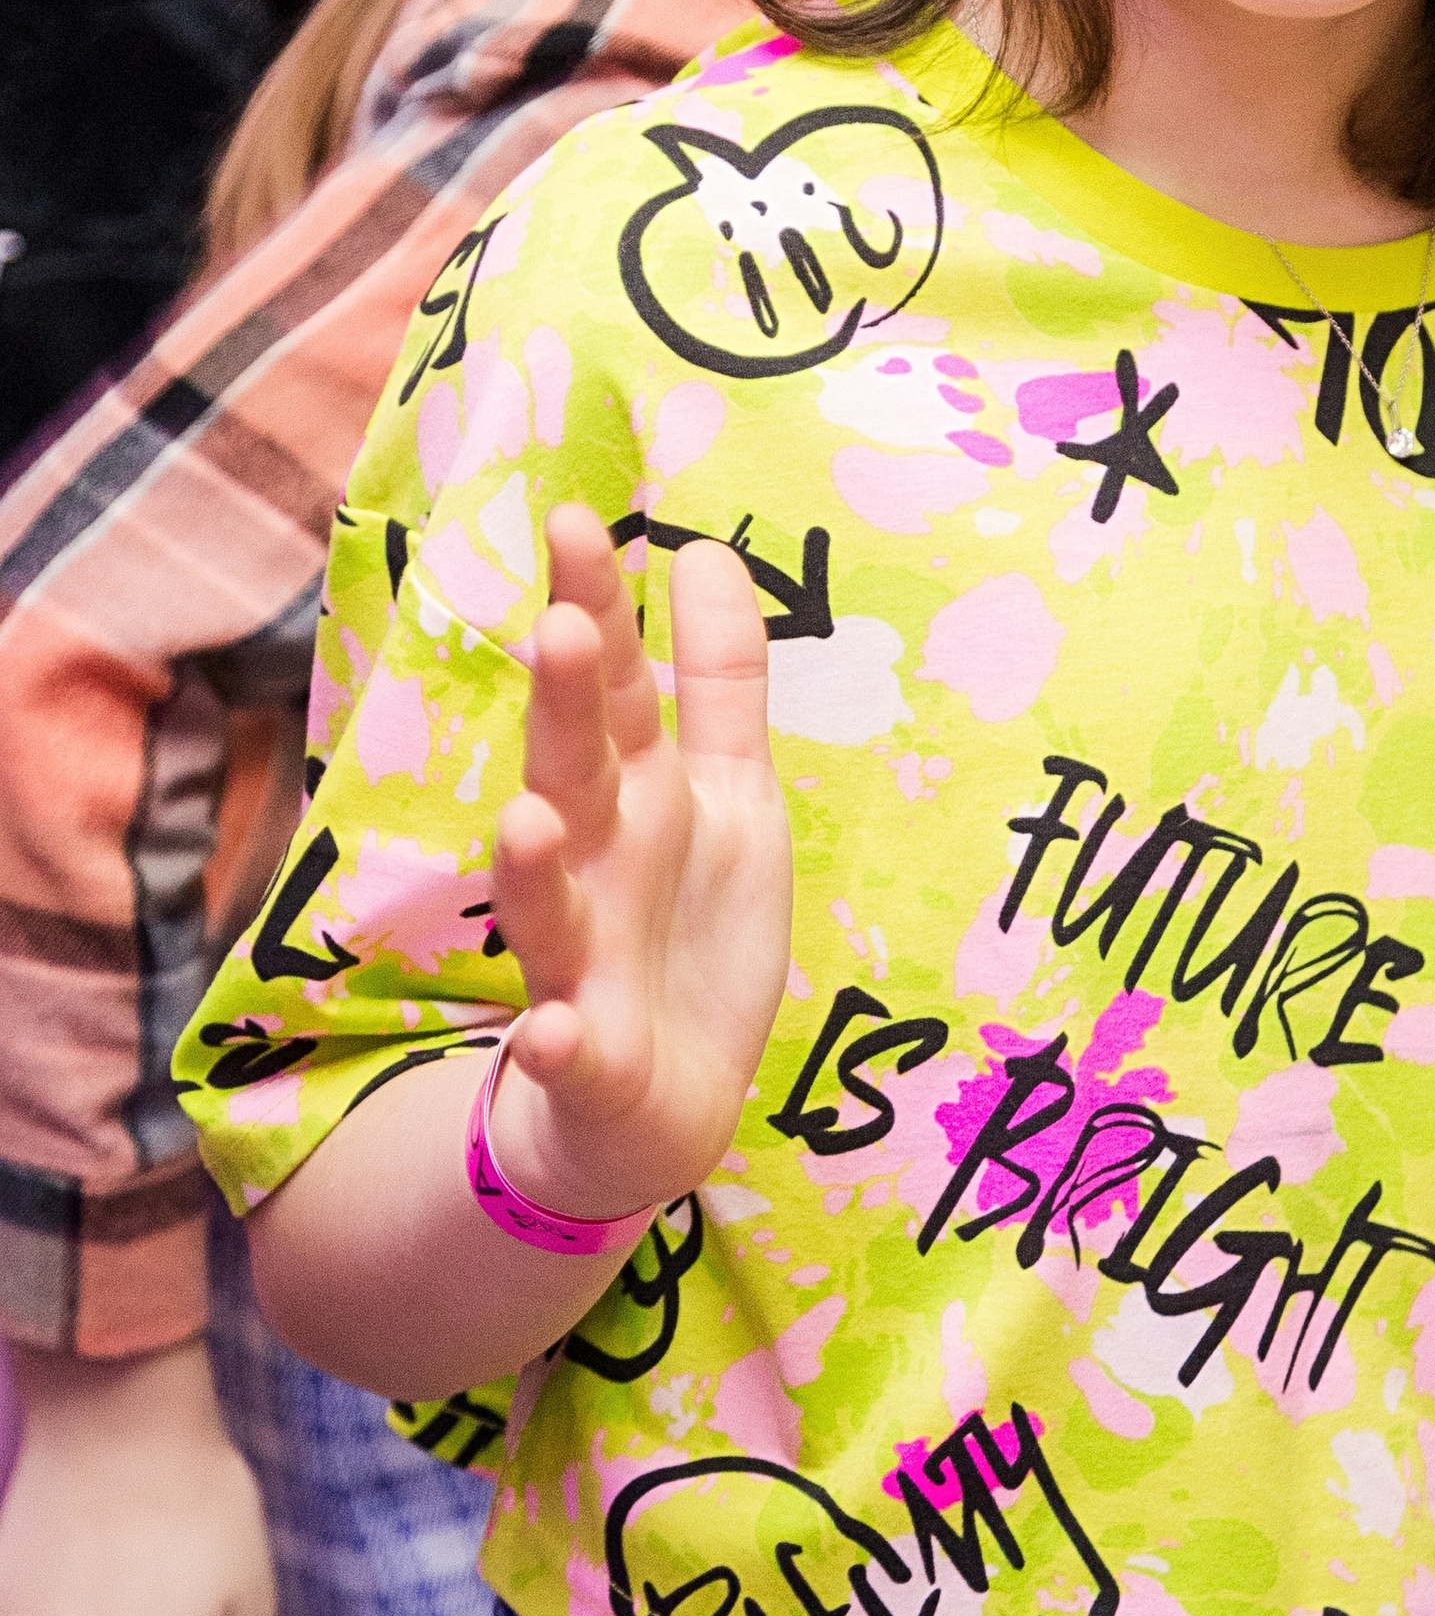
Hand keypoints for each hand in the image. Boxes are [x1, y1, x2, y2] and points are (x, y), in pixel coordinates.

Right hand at [486, 508, 794, 1223]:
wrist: (658, 1097)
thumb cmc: (686, 923)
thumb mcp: (727, 790)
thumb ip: (717, 679)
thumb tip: (700, 550)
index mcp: (634, 792)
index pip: (610, 685)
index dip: (596, 609)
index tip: (576, 518)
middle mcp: (593, 861)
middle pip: (572, 771)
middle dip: (560, 705)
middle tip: (555, 623)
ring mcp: (580, 959)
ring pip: (547, 904)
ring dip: (532, 865)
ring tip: (527, 817)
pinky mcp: (589, 1057)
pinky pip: (567, 1048)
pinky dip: (556, 1042)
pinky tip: (550, 1030)